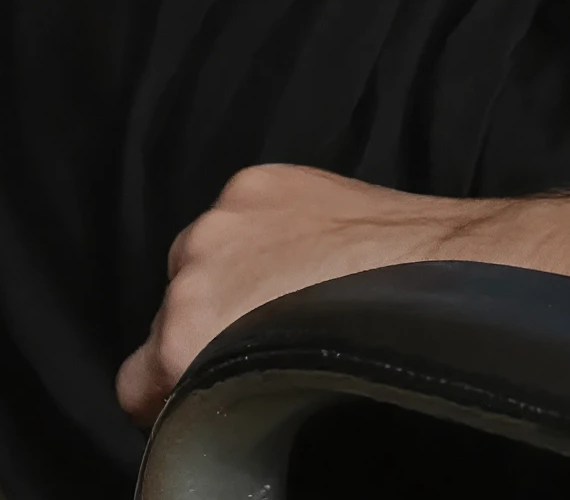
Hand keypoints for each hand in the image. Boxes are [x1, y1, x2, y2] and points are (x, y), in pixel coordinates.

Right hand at [114, 163, 497, 426]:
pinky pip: (238, 214)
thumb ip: (218, 379)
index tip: (210, 385)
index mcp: (180, 339)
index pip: (135, 380)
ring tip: (294, 284)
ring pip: (202, 259)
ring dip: (232, 270)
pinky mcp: (256, 181)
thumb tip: (218, 386)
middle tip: (267, 333)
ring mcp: (222, 220)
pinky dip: (263, 226)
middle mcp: (188, 275)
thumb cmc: (360, 347)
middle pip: (173, 313)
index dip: (174, 388)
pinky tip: (310, 242)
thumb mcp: (265, 389)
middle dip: (208, 326)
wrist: (434, 273)